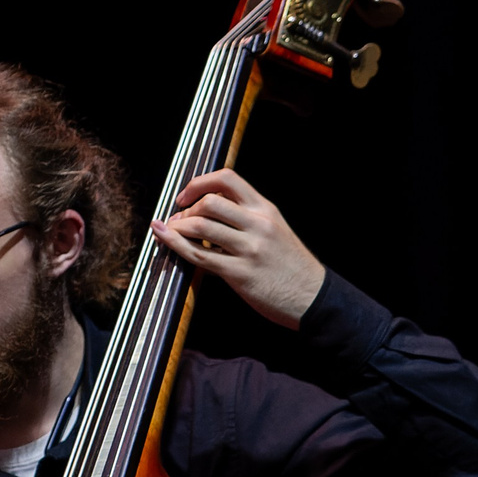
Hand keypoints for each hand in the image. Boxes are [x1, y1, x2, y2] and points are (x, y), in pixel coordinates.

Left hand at [151, 169, 325, 328]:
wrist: (313, 298)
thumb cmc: (291, 266)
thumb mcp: (275, 230)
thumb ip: (247, 217)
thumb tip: (208, 209)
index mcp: (266, 209)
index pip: (227, 178)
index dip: (199, 183)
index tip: (186, 195)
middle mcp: (258, 224)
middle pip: (210, 201)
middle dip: (186, 209)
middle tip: (178, 220)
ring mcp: (249, 249)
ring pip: (201, 226)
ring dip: (178, 227)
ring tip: (173, 233)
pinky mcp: (240, 273)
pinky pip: (199, 255)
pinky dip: (176, 245)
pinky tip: (164, 239)